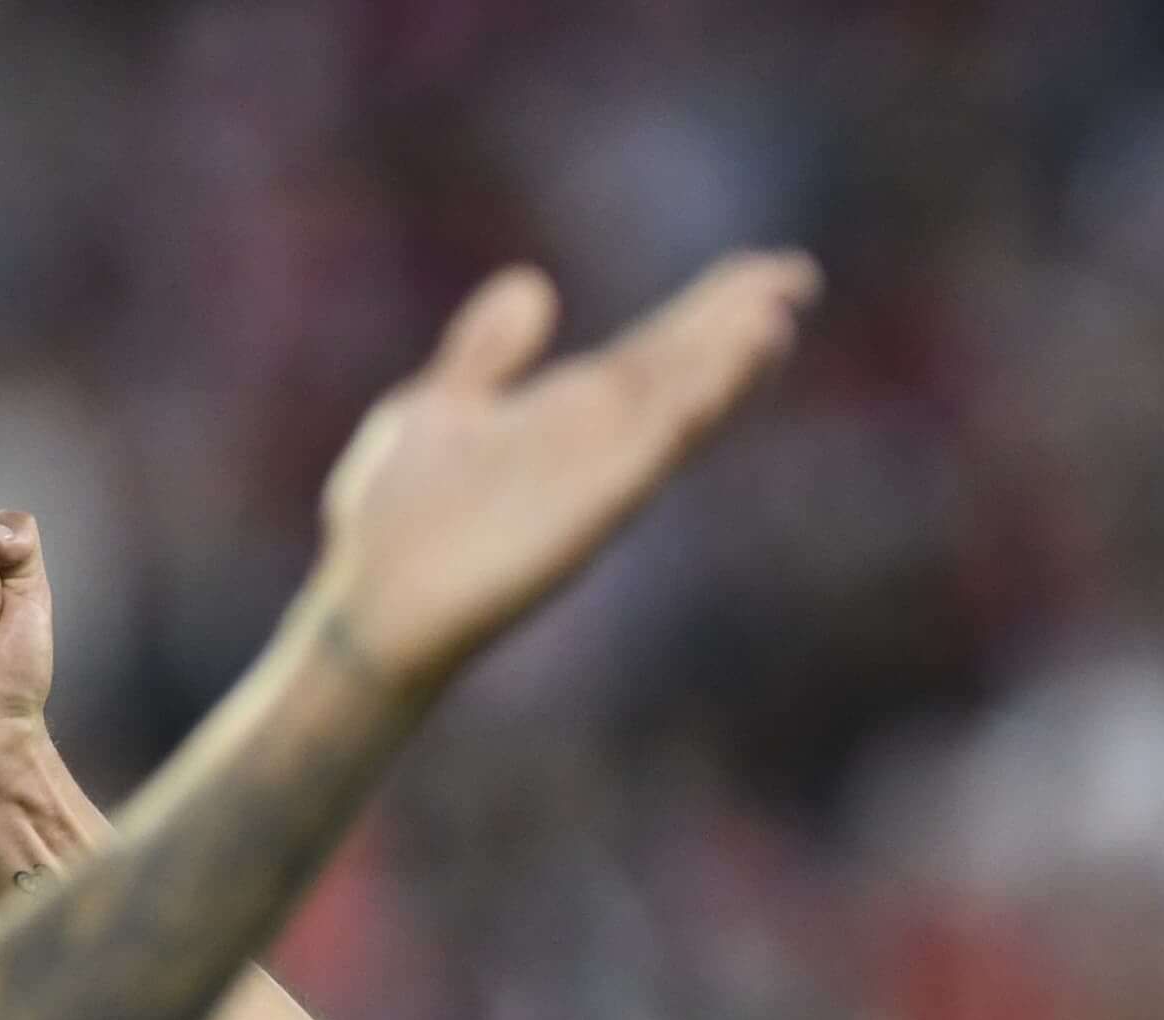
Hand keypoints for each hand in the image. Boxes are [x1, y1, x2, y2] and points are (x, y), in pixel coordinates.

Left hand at [303, 252, 817, 698]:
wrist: (366, 605)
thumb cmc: (394, 522)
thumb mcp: (439, 408)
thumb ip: (489, 354)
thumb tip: (536, 285)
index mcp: (565, 412)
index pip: (656, 349)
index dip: (710, 307)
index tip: (769, 269)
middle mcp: (593, 444)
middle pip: (679, 369)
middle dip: (734, 324)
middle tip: (797, 276)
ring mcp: (592, 478)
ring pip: (674, 411)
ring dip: (725, 368)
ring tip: (774, 319)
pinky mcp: (583, 513)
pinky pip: (645, 458)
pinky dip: (684, 418)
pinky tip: (717, 382)